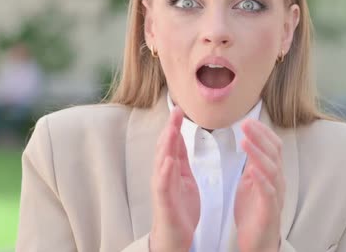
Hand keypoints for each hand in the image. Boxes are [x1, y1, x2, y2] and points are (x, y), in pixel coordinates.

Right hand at [149, 107, 199, 251]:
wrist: (175, 235)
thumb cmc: (179, 207)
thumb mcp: (184, 178)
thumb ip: (181, 158)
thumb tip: (179, 137)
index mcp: (170, 169)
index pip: (171, 143)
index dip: (174, 126)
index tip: (180, 110)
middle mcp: (162, 174)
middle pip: (164, 148)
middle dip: (170, 130)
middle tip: (176, 112)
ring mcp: (162, 187)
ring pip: (162, 163)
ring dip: (166, 146)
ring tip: (171, 130)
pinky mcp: (164, 201)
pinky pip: (163, 185)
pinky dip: (165, 173)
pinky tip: (168, 162)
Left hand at [234, 119, 284, 251]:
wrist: (258, 242)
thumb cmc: (254, 212)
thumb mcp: (250, 182)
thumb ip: (252, 164)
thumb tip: (249, 143)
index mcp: (272, 173)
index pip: (272, 147)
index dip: (262, 132)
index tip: (248, 120)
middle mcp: (278, 181)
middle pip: (273, 153)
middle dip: (260, 137)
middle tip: (246, 123)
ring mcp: (275, 195)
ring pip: (272, 169)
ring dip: (258, 154)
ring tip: (246, 141)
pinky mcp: (269, 210)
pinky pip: (268, 192)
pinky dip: (261, 179)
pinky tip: (252, 170)